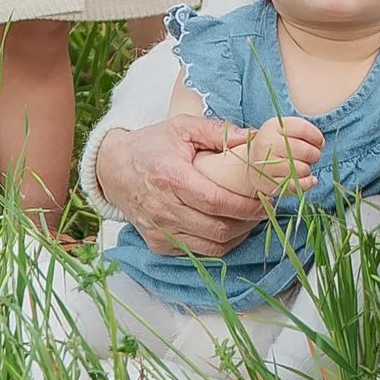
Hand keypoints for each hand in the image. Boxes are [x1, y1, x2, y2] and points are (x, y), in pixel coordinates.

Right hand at [90, 113, 270, 257]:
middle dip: (248, 222)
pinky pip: (197, 253)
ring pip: (211, 247)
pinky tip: (229, 229)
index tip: (265, 200)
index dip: (245, 206)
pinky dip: (219, 245)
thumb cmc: (151, 146)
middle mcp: (163, 209)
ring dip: (237, 236)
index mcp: (170, 178)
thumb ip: (218, 131)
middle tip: (264, 210)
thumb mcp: (182, 127)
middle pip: (217, 228)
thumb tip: (254, 137)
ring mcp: (159, 231)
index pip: (215, 201)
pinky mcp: (158, 245)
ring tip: (250, 219)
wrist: (114, 168)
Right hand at [235, 113, 324, 198]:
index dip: (317, 137)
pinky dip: (308, 183)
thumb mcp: (284, 129)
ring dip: (308, 168)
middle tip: (312, 156)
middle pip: (306, 151)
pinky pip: (297, 186)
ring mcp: (267, 166)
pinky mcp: (269, 184)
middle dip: (315, 155)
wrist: (251, 162)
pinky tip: (311, 179)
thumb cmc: (275, 143)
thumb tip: (320, 143)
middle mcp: (268, 145)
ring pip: (303, 169)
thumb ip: (303, 130)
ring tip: (301, 165)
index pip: (304, 129)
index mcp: (273, 127)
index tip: (319, 142)